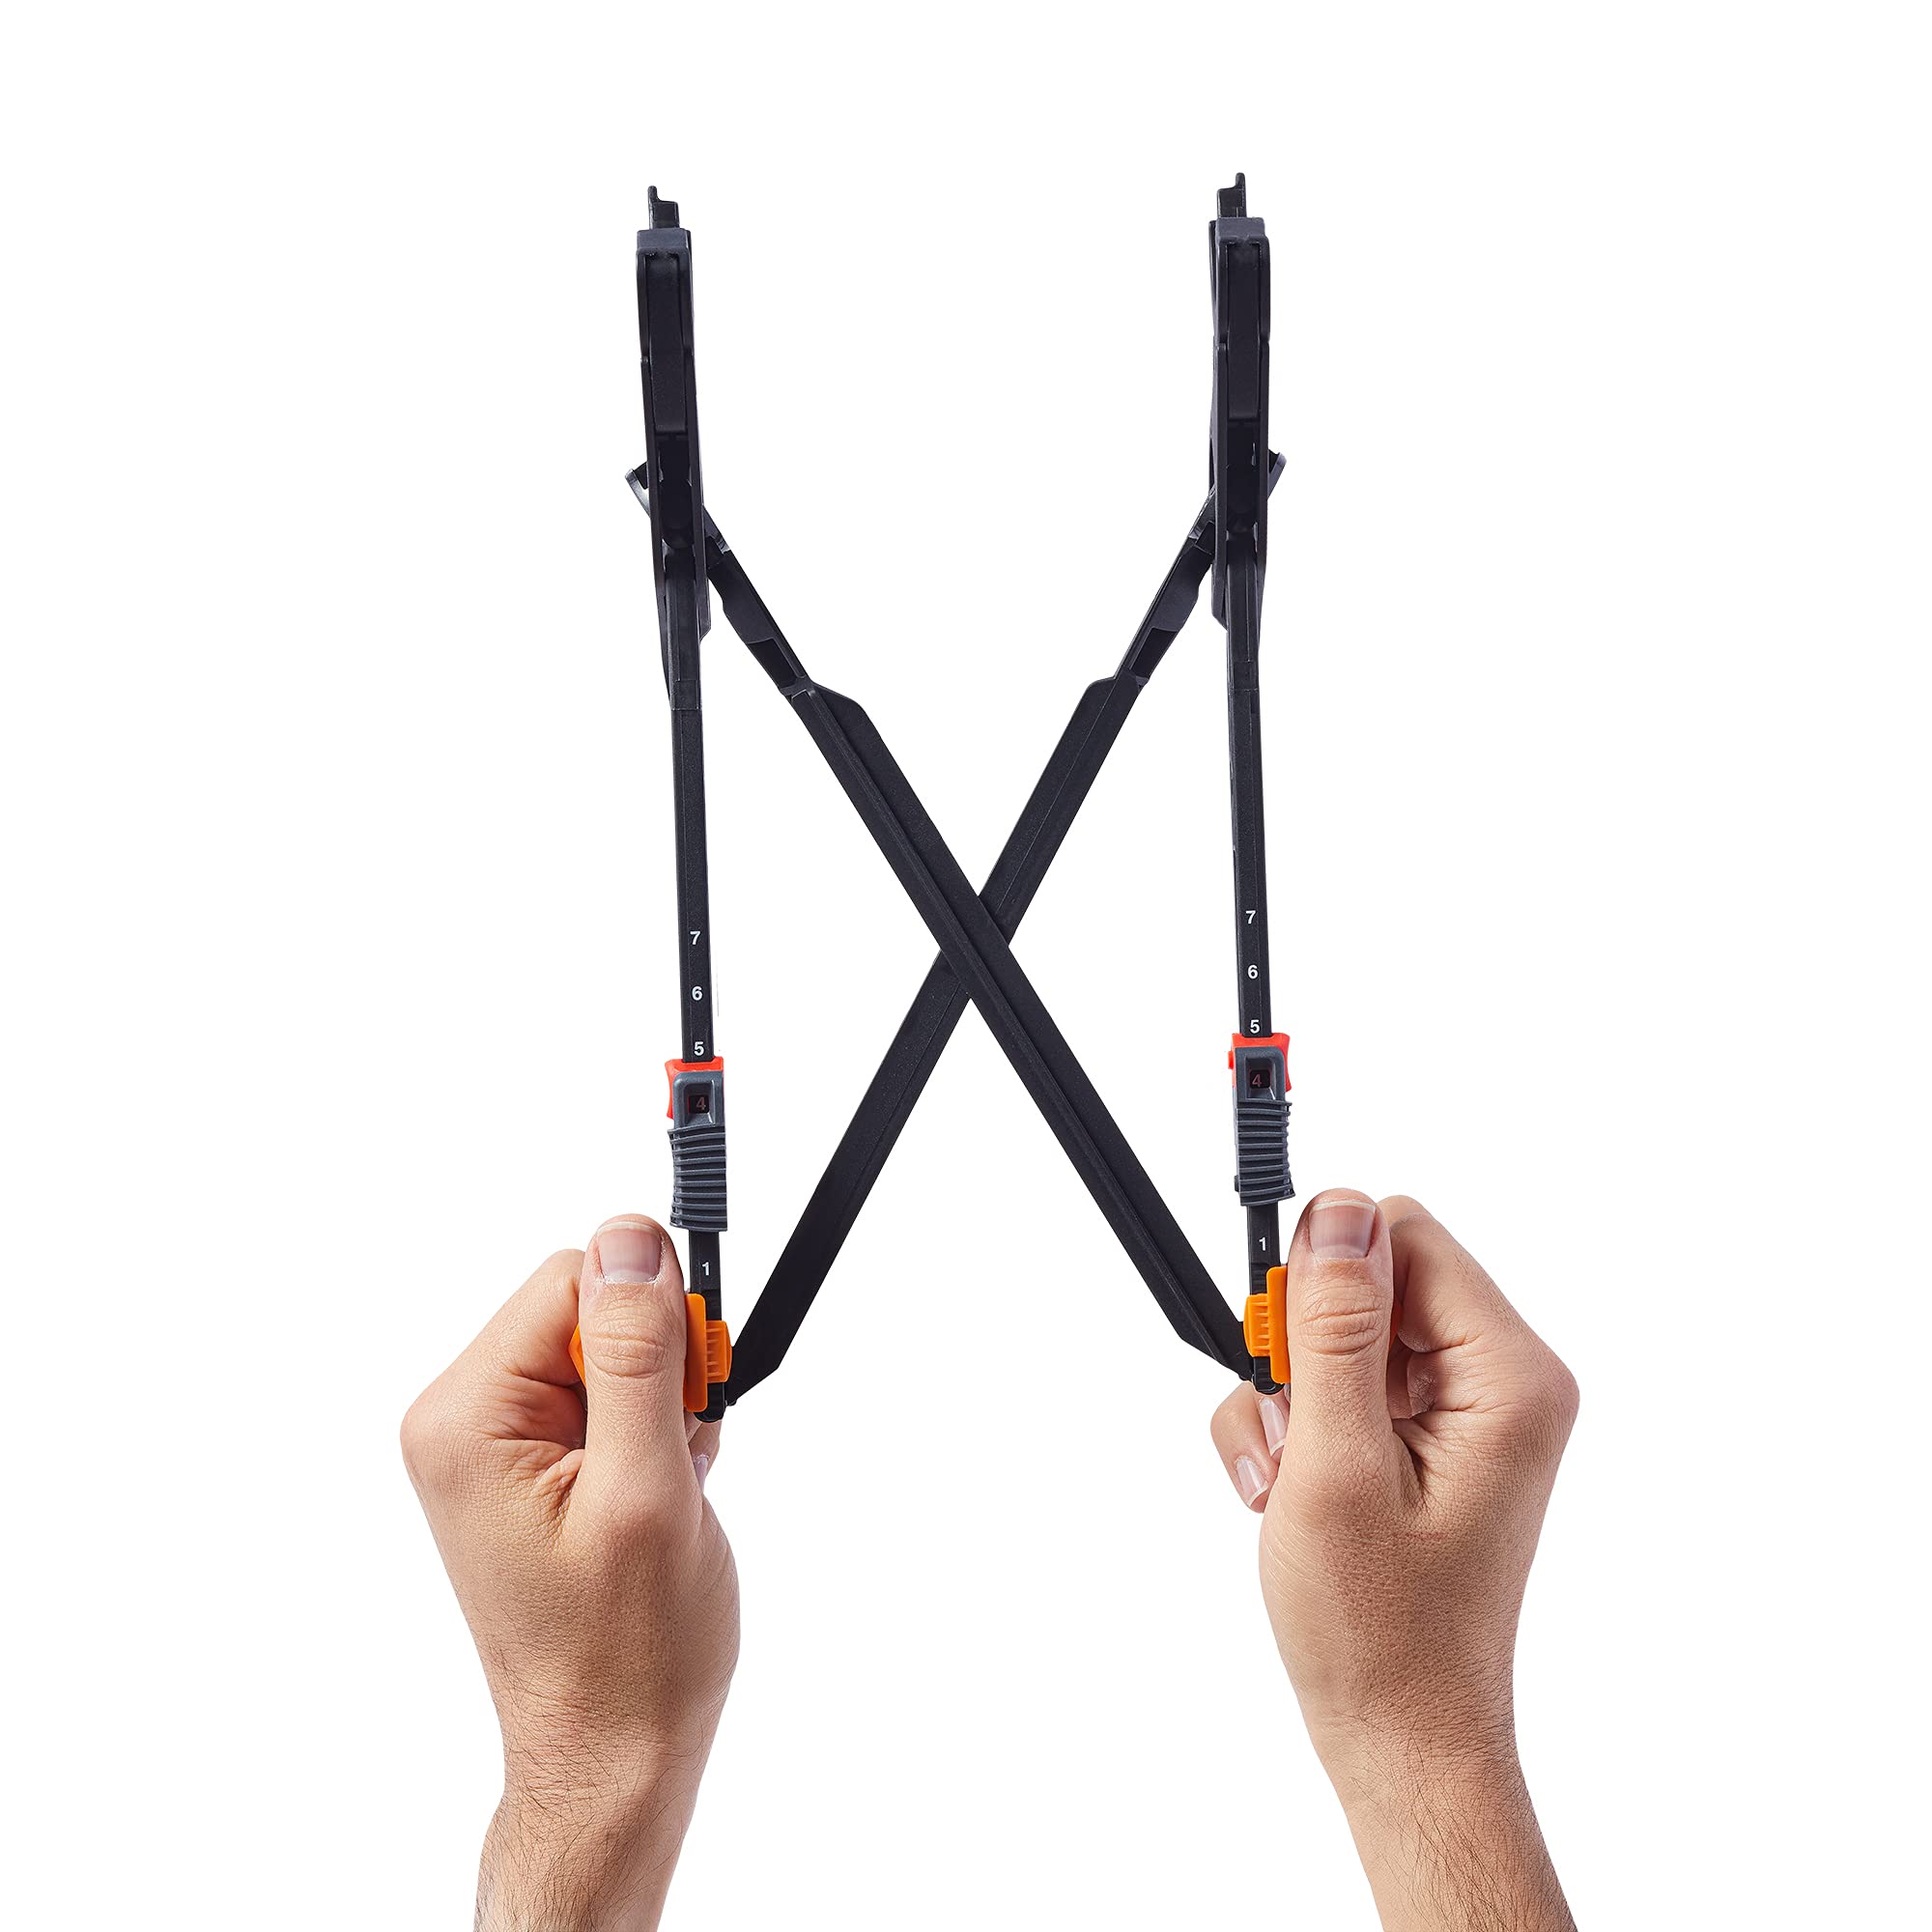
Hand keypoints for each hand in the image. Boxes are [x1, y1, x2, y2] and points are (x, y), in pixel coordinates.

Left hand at [402, 1216, 734, 1931]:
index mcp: (466, 1416)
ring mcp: (493, 1446)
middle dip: (658, 1371)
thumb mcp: (645, 1486)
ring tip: (664, 1494)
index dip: (649, 1325)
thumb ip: (637, 1352)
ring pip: (611, 1352)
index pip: (572, 1276)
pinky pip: (609, 1397)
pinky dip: (654, 1437)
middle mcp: (464, 1419)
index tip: (678, 1400)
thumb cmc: (629, 1650)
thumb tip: (631, 1233)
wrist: (615, 1754)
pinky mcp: (530, 1467)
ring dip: (662, 1409)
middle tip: (671, 1460)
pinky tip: (656, 1500)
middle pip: (588, 1308)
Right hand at [1211, 1190, 1577, 1931]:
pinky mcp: (1428, 1438)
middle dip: (1301, 1348)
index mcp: (1510, 1376)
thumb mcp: (1337, 1467)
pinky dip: (1296, 1428)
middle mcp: (1502, 1380)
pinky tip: (1290, 1495)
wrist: (1402, 1738)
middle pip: (1373, 1278)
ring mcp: (1466, 1411)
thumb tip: (1335, 1212)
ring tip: (1288, 1483)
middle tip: (1288, 1436)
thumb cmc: (1381, 1633)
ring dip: (1289, 1398)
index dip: (1325, 1277)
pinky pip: (1343, 1380)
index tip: (1283, 1352)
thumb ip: (1333, 1331)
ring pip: (1342, 1331)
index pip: (1405, 1235)